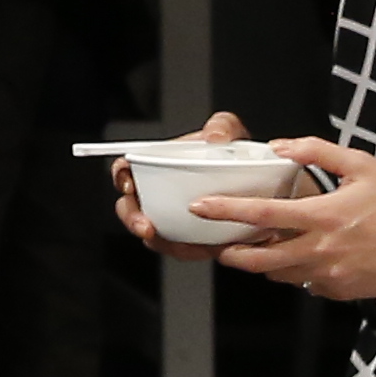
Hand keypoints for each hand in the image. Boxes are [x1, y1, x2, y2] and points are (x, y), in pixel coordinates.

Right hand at [110, 111, 251, 259]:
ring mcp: (169, 215)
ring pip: (149, 232)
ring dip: (156, 240)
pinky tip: (197, 249)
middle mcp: (157, 190)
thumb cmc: (233, 154)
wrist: (254, 182)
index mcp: (157, 163)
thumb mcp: (230, 133)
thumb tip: (214, 136)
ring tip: (171, 242)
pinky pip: (176, 247)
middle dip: (131, 218)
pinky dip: (184, 250)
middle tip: (146, 226)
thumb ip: (222, 126)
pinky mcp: (185, 236)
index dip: (121, 176)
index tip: (130, 186)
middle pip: (128, 206)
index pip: (126, 168)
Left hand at [210, 141, 375, 303]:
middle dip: (234, 253)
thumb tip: (281, 146)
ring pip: (281, 275)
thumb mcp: (361, 164)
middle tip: (222, 245)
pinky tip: (309, 257)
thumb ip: (317, 152)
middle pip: (260, 259)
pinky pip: (308, 285)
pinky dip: (300, 273)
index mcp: (322, 216)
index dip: (226, 212)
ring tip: (264, 248)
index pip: (262, 214)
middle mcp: (321, 251)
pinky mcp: (341, 292)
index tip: (202, 209)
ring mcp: (330, 277)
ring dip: (267, 263)